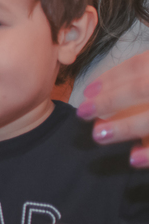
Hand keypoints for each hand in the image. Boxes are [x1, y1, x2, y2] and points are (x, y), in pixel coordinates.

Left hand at [78, 50, 148, 166]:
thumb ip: (139, 79)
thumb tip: (96, 93)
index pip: (142, 64)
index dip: (113, 77)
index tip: (86, 91)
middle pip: (144, 88)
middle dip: (112, 100)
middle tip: (82, 112)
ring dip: (127, 126)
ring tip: (98, 134)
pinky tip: (132, 159)